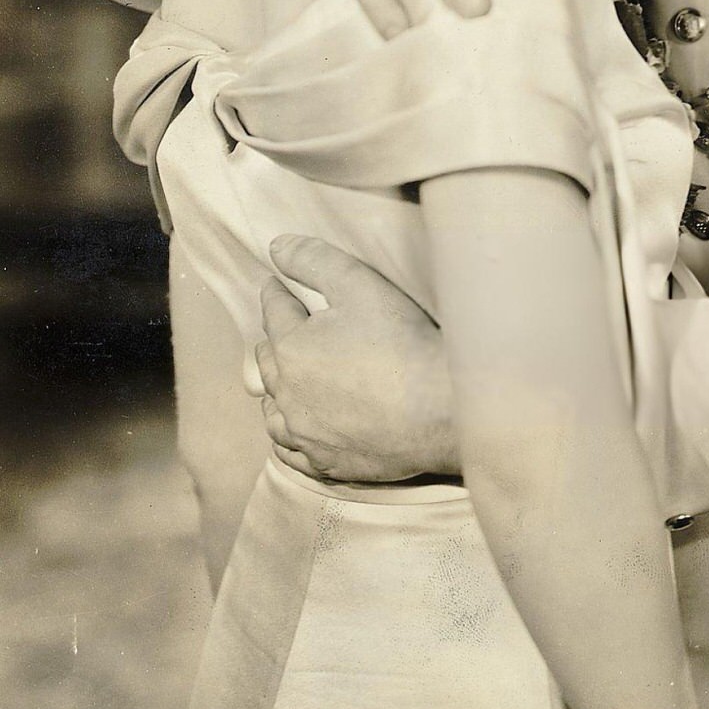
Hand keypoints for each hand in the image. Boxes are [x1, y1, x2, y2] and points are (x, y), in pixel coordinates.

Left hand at [255, 234, 458, 483]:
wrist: (441, 410)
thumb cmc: (402, 342)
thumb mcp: (360, 284)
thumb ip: (314, 260)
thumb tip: (275, 246)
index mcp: (291, 348)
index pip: (274, 311)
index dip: (274, 292)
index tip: (274, 283)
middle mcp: (287, 394)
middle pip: (267, 362)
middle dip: (273, 339)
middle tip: (280, 328)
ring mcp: (306, 433)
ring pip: (272, 411)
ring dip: (275, 391)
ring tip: (283, 380)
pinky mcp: (327, 462)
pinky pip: (291, 451)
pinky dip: (288, 435)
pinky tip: (297, 429)